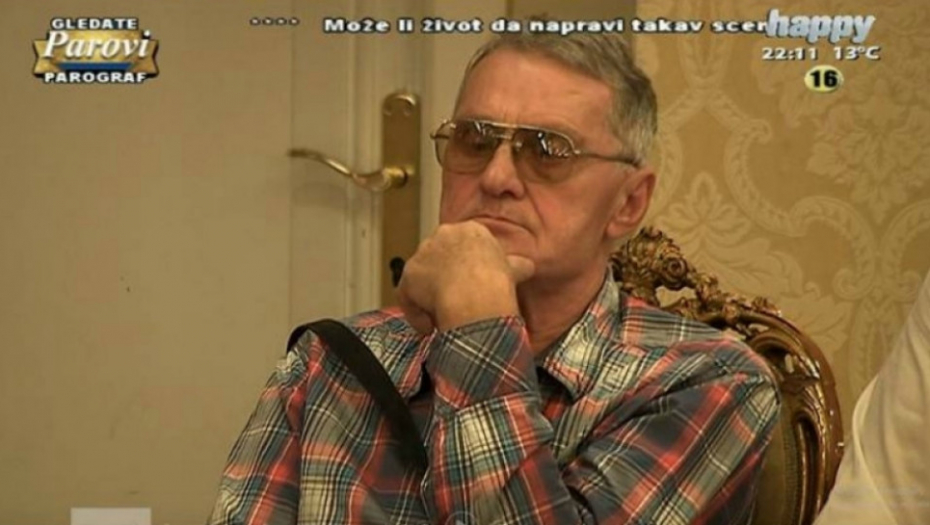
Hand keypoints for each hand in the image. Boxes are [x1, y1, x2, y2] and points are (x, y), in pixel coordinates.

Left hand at [396, 222, 534, 333]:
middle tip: (456, 301)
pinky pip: (409, 297)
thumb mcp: (515, 269)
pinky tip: (429, 327)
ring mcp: (423, 253)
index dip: (466, 267)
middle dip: (445, 278)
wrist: (476, 293)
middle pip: (440, 257)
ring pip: (422, 277)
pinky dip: (417, 314)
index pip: (464, 246)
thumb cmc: (498, 280)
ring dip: (430, 297)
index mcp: (471, 230)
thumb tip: (528, 266)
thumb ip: (517, 265)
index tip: (472, 285)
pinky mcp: (408, 274)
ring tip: (442, 317)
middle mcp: (444, 234)